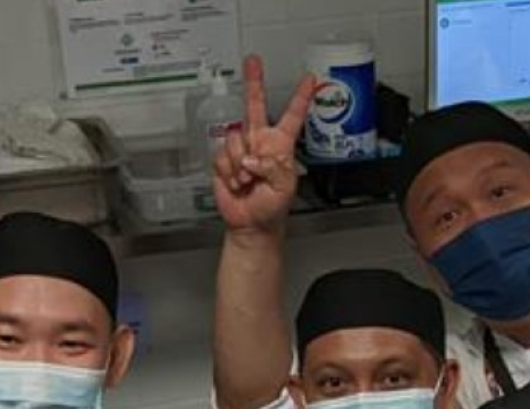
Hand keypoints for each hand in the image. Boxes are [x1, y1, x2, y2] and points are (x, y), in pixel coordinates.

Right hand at [213, 55, 315, 235]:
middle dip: (254, 83)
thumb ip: (273, 167)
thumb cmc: (272, 208)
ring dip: (239, 163)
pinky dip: (228, 172)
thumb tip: (251, 159)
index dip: (300, 98)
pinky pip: (221, 156)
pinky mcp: (223, 162)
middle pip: (255, 106)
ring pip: (235, 138)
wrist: (251, 224)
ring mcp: (241, 151)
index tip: (309, 80)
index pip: (292, 116)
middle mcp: (260, 142)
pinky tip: (236, 182)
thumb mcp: (285, 187)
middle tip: (252, 63)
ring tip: (247, 180)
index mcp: (281, 145)